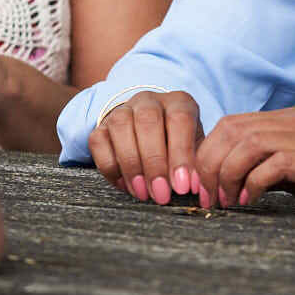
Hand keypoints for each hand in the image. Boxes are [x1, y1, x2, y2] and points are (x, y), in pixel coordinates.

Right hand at [88, 91, 207, 205]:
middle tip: (162, 194)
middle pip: (148, 121)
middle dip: (155, 163)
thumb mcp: (195, 149)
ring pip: (121, 127)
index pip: (180, 120)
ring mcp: (122, 110)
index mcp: (178, 102)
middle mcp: (149, 101)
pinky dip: (110, 167)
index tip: (183, 185)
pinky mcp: (101, 126)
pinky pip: (98, 142)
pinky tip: (126, 186)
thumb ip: (196, 163)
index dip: (181, 154)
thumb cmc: (178, 145)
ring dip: (132, 165)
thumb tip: (196, 186)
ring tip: (143, 193)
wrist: (150, 135)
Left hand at [196, 110, 294, 216]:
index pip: (230, 125)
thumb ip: (270, 168)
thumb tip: (230, 183)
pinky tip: (251, 202)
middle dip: (209, 165)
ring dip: (226, 174)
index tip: (202, 186)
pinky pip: (272, 163)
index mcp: (288, 121)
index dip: (206, 154)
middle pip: (230, 130)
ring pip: (245, 143)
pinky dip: (252, 184)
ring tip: (226, 201)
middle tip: (207, 197)